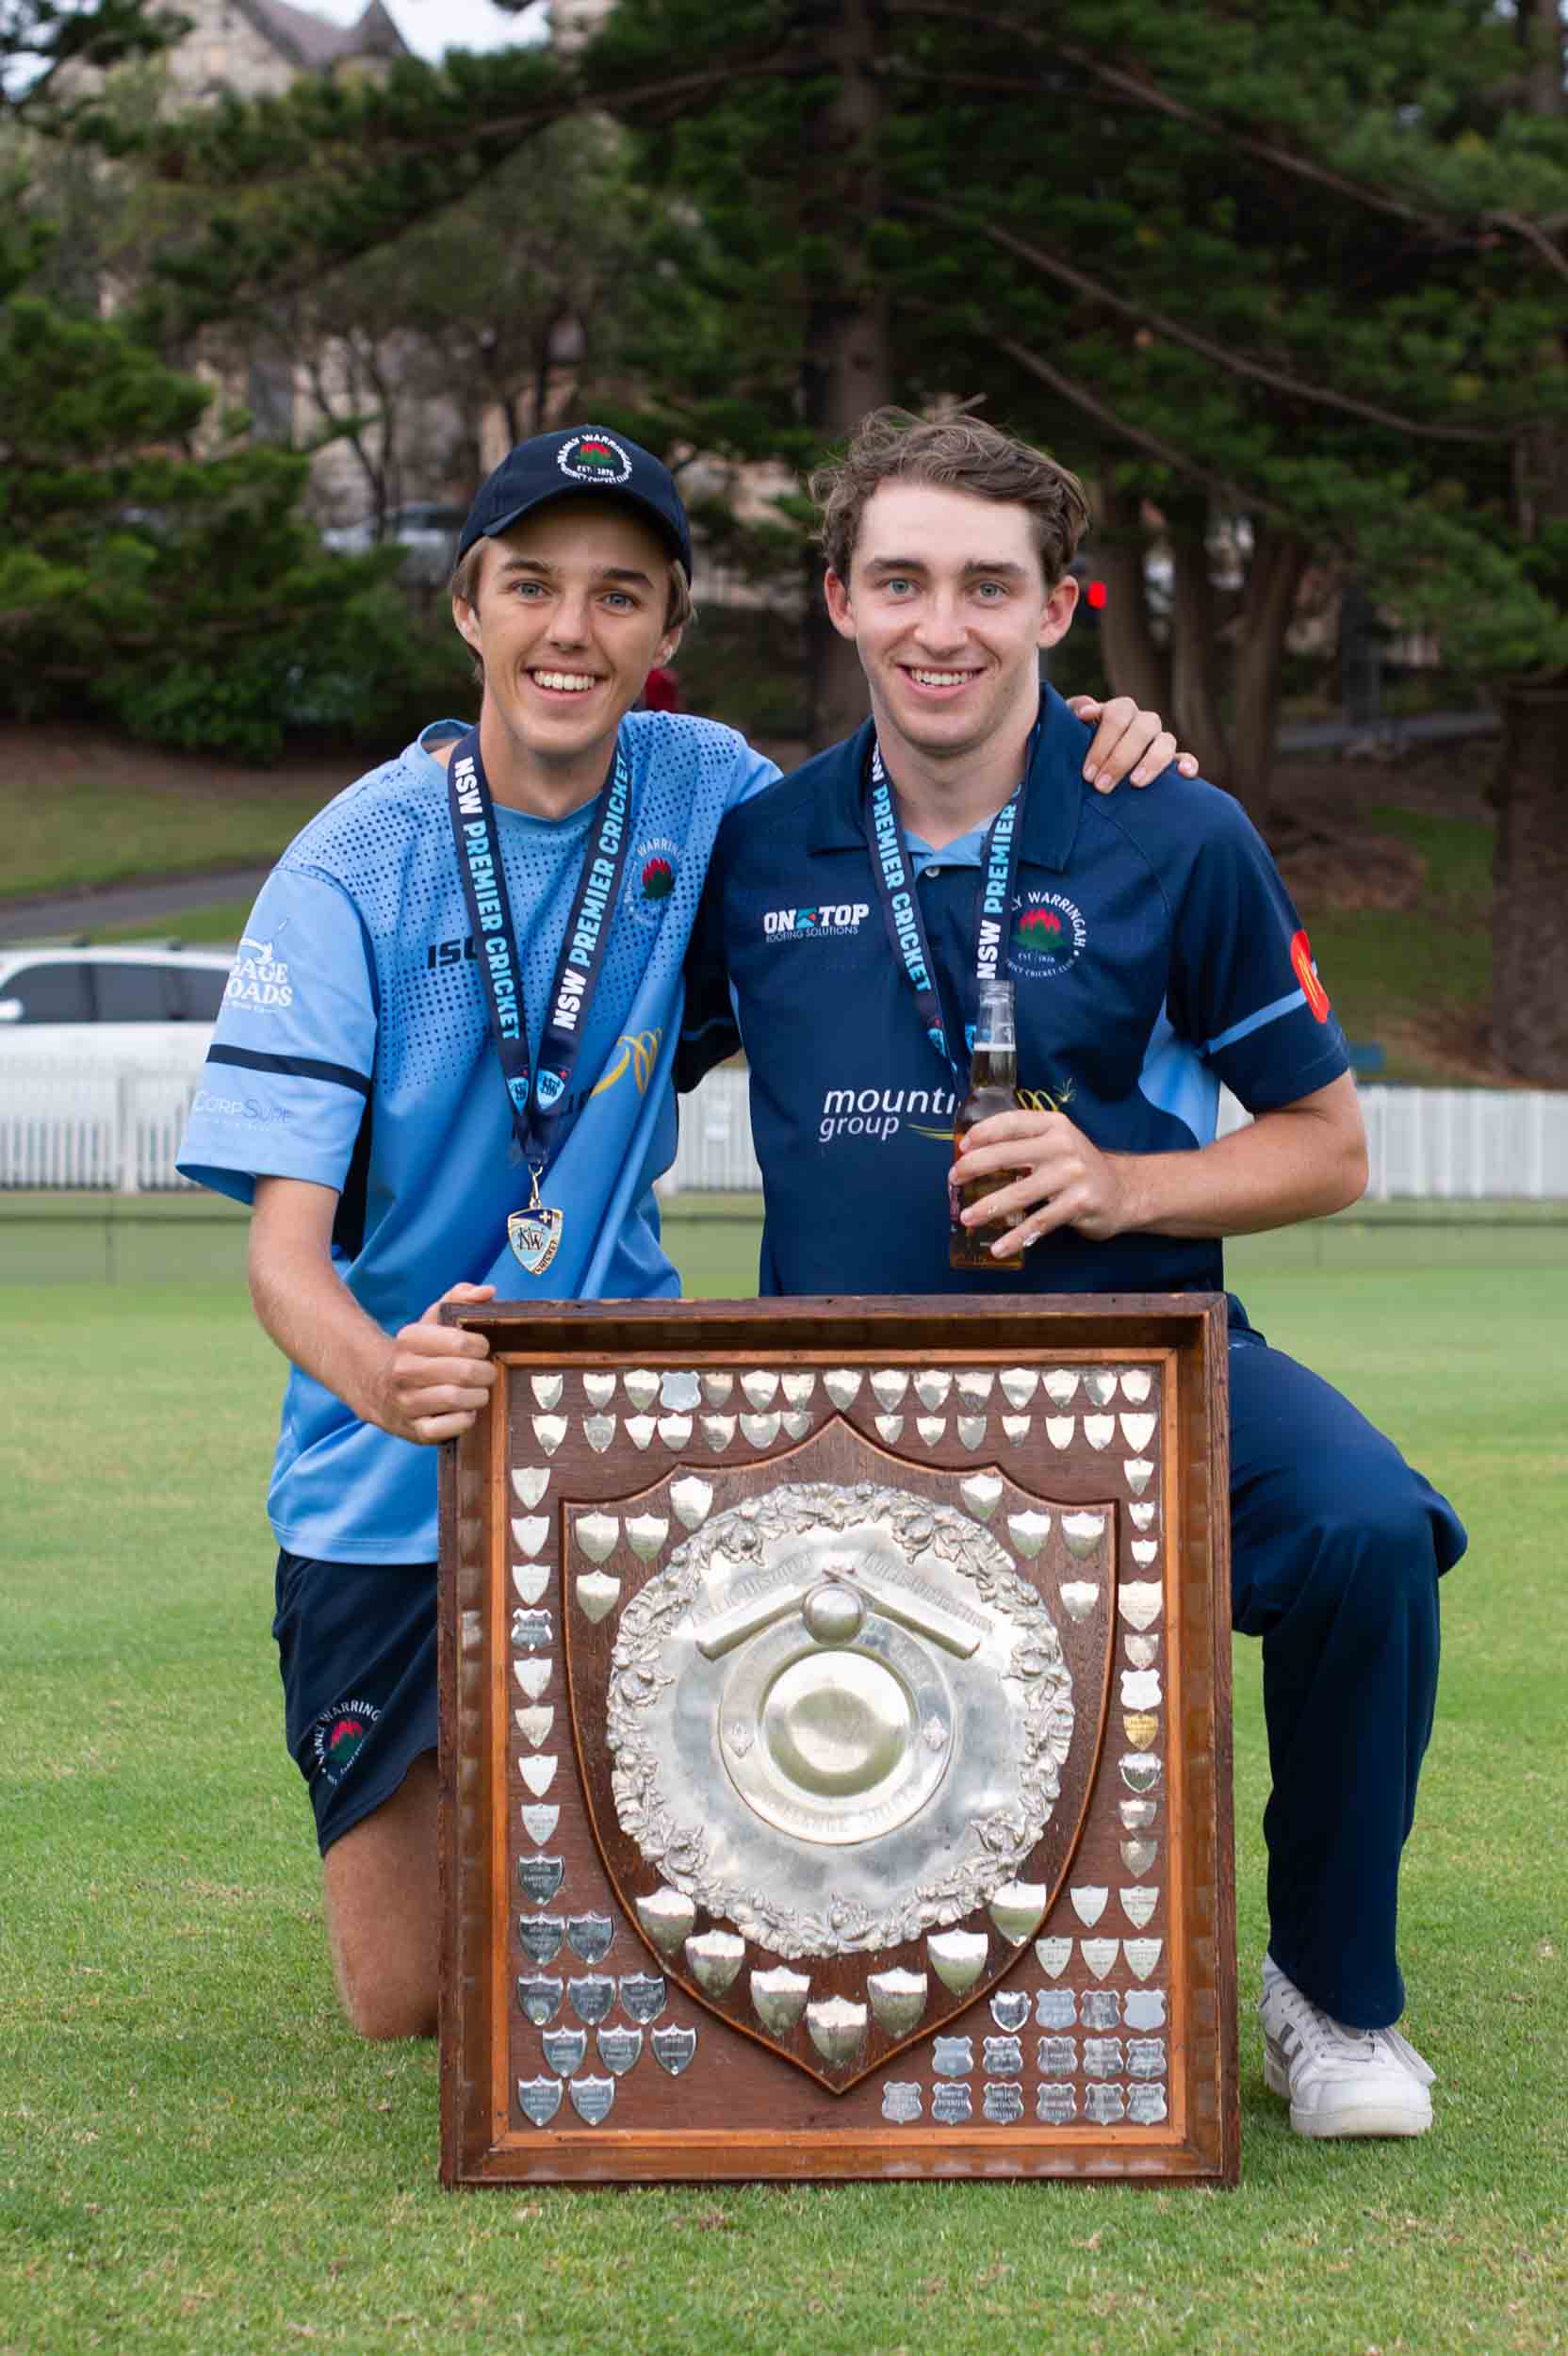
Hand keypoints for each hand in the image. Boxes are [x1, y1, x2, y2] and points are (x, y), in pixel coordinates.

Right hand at [374, 1282, 497, 1442]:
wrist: (376, 1387)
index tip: (480, 1349)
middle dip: (486, 1373)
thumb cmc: (419, 1351)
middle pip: (465, 1372)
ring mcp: (406, 1402)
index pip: (460, 1342)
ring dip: (479, 1396)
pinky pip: (450, 1427)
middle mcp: (403, 1370)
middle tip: (486, 1373)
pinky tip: (465, 1410)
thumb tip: (489, 1292)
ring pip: (458, 1399)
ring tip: (478, 1391)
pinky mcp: (413, 1431)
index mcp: (409, 1339)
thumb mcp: (432, 1319)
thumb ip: (460, 1297)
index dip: (480, 1346)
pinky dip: (466, 1419)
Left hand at [953, 1108, 1135, 1249]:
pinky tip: (998, 1246)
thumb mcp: (1058, 1143)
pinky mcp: (1079, 1204)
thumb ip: (1025, 1143)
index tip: (962, 1146)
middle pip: (1008, 1155)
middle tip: (954, 1179)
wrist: (1124, 1192)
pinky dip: (1015, 1237)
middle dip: (974, 1167)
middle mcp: (1063, 1145)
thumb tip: (973, 1155)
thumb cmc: (1078, 1168)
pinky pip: (1038, 1223)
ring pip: (1019, 1193)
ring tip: (967, 1217)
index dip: (983, 1132)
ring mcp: (1072, 1175)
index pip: (1012, 1122)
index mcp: (1054, 1125)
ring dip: (988, 1207)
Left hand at [1066, 695, 1198, 792]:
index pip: (1117, 716)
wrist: (1091, 769)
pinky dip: (1188, 763)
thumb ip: (1071, 715)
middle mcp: (1142, 722)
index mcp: (1120, 711)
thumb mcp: (1069, 731)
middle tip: (1101, 786)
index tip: (1087, 771)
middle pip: (1142, 728)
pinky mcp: (1173, 761)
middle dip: (1121, 758)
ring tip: (1135, 783)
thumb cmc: (1077, 748)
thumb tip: (1085, 711)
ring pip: (1167, 741)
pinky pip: (1185, 758)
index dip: (1103, 741)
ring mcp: (1160, 740)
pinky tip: (1184, 774)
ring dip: (1151, 762)